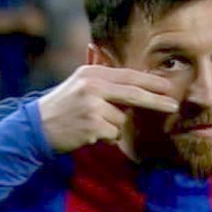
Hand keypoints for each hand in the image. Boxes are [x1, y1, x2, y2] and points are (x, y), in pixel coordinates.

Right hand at [37, 65, 178, 153]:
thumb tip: (134, 80)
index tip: (167, 87)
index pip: (128, 76)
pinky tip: (88, 133)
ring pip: (122, 120)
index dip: (150, 82)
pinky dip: (105, 137)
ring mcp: (92, 106)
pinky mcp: (91, 126)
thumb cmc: (63, 106)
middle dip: (156, 101)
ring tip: (92, 124)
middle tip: (173, 105)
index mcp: (92, 74)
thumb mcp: (80, 84)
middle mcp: (92, 87)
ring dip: (113, 126)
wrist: (37, 126)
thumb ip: (104, 81)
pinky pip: (112, 134)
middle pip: (133, 94)